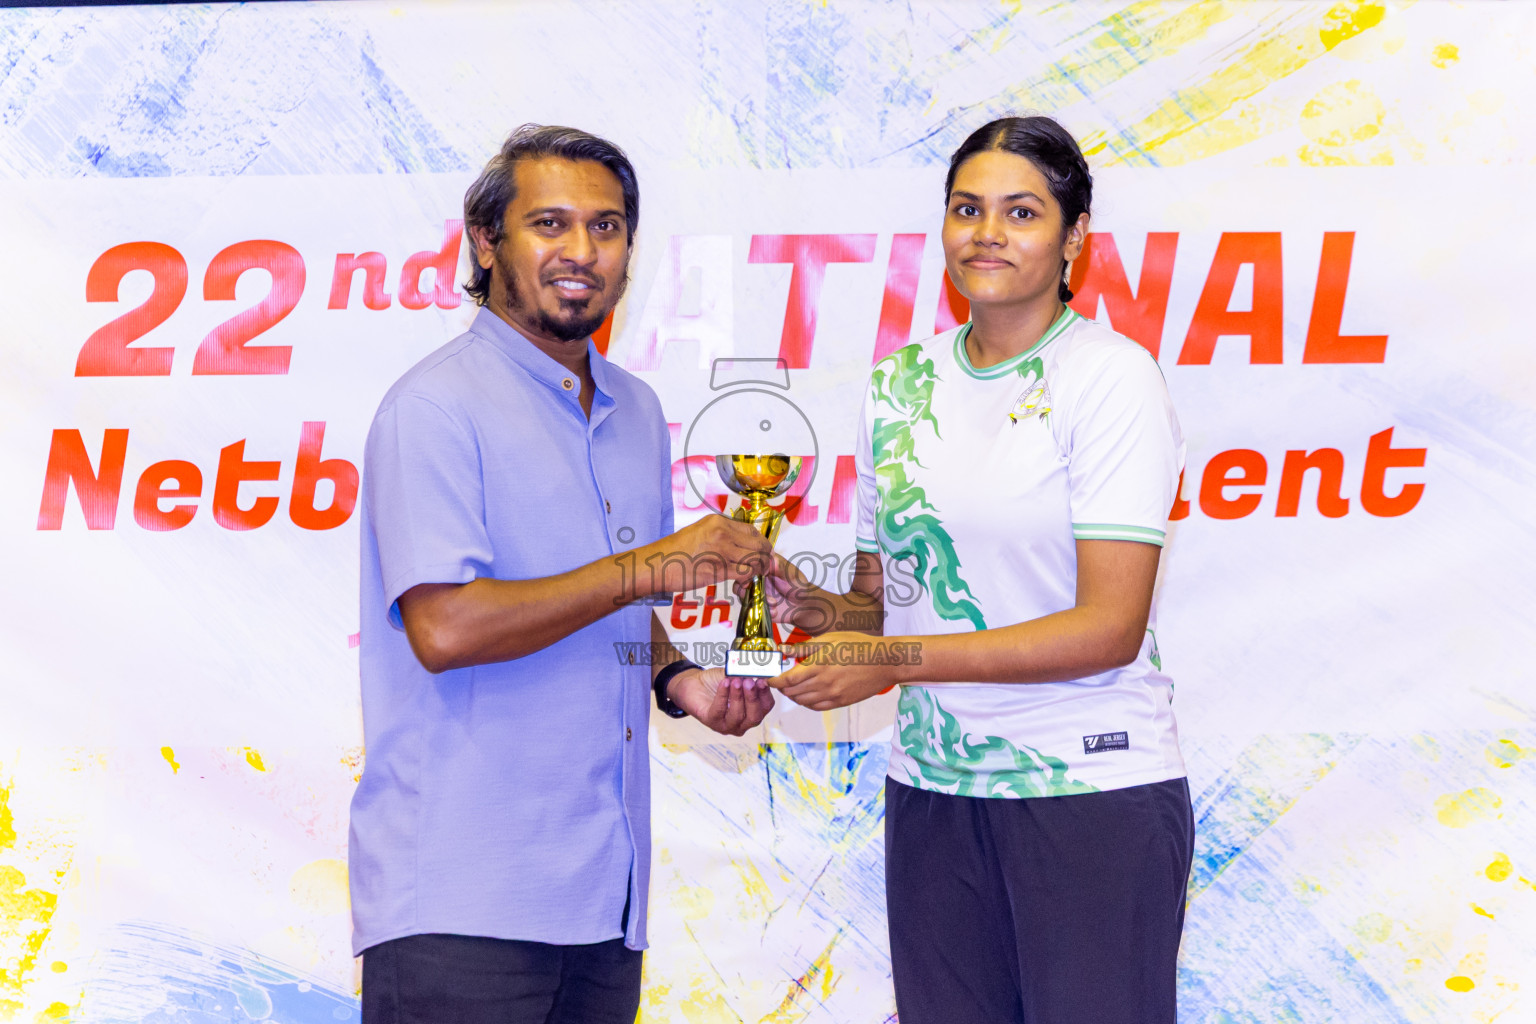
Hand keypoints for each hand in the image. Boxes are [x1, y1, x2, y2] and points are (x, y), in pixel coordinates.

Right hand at [645, 515, 772, 594]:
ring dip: (758, 569)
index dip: (761, 542)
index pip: (751, 530)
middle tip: (763, 566)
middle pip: (758, 544)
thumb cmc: (674, 552)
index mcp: (718, 522)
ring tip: (753, 576)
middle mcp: (722, 533)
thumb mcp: (699, 532)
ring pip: (755, 559)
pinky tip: (742, 582)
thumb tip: (738, 543)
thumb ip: (719, 535)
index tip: (762, 552)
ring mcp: (721, 551)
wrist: (658, 565)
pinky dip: (748, 579)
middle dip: (765, 557)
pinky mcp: (719, 569)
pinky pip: (745, 573)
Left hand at [667, 666, 775, 735]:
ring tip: (735, 681)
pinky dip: (723, 695)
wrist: (694, 684)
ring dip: (737, 696)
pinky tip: (724, 683)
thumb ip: (745, 674)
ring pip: (737, 715)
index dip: (765, 694)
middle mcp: (742, 723)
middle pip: (754, 716)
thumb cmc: (716, 682)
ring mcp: (727, 725)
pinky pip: (719, 710)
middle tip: (749, 682)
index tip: (762, 680)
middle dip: (753, 698)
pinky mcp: (711, 721)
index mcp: (752, 711)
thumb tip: (754, 670)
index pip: (766, 707)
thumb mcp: (735, 675)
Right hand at [735, 553, 837, 633]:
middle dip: (750, 588)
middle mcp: (756, 576)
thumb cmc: (799, 587)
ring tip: (774, 603)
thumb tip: (772, 558)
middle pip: (740, 578)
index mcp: (764, 565)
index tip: (757, 578)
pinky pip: (749, 606)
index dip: (748, 570)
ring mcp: (754, 590)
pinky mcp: (754, 603)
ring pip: (741, 593)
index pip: (748, 563)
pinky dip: (760, 610)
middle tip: (764, 594)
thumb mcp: (792, 576)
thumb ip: (781, 568)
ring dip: (756, 600)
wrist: (803, 606)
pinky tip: (774, 611)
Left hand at [768, 632, 907, 710]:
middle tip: (779, 678)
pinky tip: (807, 693)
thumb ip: (803, 647)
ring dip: (793, 695)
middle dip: (781, 686)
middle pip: (791, 692)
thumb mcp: (829, 639)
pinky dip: (806, 702)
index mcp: (818, 666)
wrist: (884, 662)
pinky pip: (815, 707)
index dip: (773, 681)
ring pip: (802, 701)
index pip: (786, 680)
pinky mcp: (840, 702)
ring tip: (792, 685)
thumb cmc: (858, 645)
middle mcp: (823, 684)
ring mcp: (832, 696)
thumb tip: (781, 649)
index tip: (767, 677)